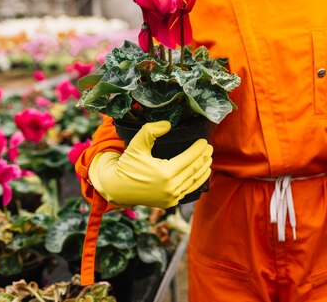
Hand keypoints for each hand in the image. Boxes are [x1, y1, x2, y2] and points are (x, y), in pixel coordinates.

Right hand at [88, 121, 211, 207]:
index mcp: (165, 173)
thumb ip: (151, 131)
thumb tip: (168, 124)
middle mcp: (170, 188)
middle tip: (210, 147)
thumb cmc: (127, 164)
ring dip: (204, 169)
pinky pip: (188, 190)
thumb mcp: (137, 145)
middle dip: (204, 158)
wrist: (117, 188)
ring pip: (194, 181)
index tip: (204, 141)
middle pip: (194, 170)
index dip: (199, 149)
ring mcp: (171, 197)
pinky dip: (197, 181)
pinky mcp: (170, 203)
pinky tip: (202, 173)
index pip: (189, 159)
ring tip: (209, 159)